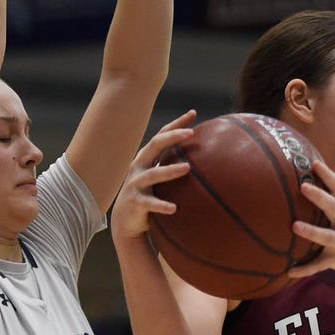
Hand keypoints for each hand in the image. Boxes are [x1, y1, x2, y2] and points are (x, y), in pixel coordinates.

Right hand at [110, 111, 195, 242]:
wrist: (126, 221)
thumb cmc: (150, 195)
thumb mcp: (159, 178)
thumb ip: (175, 166)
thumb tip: (209, 158)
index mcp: (146, 158)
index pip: (162, 135)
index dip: (176, 124)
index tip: (193, 113)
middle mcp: (139, 166)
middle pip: (155, 145)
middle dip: (172, 137)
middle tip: (191, 133)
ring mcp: (135, 184)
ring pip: (153, 174)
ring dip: (170, 170)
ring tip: (187, 168)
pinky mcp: (135, 203)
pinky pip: (150, 203)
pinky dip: (161, 205)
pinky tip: (174, 208)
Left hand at [289, 161, 334, 284]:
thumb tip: (323, 189)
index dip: (327, 174)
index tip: (314, 162)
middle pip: (332, 206)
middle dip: (318, 196)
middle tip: (302, 186)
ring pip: (325, 236)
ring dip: (310, 231)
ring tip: (294, 226)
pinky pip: (319, 265)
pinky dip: (305, 269)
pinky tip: (289, 271)